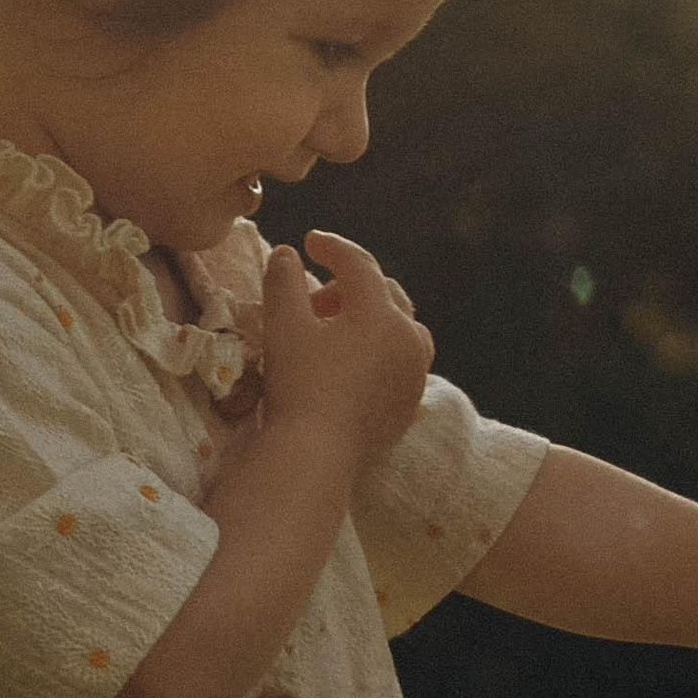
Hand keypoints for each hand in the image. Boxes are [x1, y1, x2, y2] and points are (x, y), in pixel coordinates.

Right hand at [253, 232, 430, 461]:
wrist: (317, 455)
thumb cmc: (298, 385)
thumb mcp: (283, 326)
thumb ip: (284, 282)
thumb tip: (286, 253)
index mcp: (382, 314)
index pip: (359, 265)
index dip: (332, 247)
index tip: (309, 242)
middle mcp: (409, 340)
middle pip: (385, 295)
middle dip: (348, 289)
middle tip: (313, 304)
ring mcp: (414, 375)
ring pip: (402, 329)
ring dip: (371, 319)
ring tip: (336, 331)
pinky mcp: (409, 406)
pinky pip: (402, 363)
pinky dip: (380, 351)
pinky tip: (351, 364)